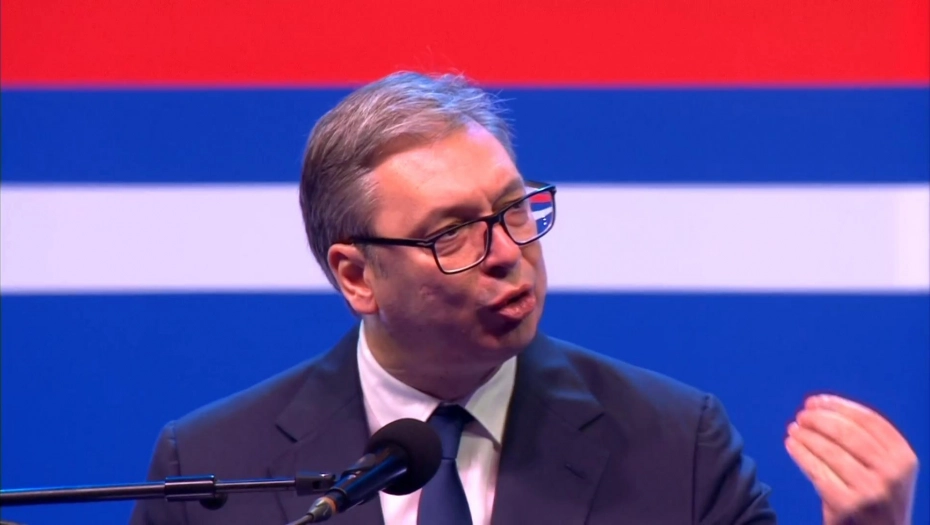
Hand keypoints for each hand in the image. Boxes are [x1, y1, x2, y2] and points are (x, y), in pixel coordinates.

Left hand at [785, 394, 918, 524]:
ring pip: (829, 450)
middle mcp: (892, 473)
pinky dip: (801, 454)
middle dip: (819, 419)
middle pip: (847, 432)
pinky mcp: (847, 504)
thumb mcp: (887, 469)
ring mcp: (870, 490)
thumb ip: (869, 443)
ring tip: (794, 429)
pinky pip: (817, 471)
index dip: (839, 406)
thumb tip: (822, 408)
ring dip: (806, 435)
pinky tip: (791, 445)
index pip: (869, 420)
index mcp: (905, 458)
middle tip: (802, 415)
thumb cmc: (877, 498)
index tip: (816, 400)